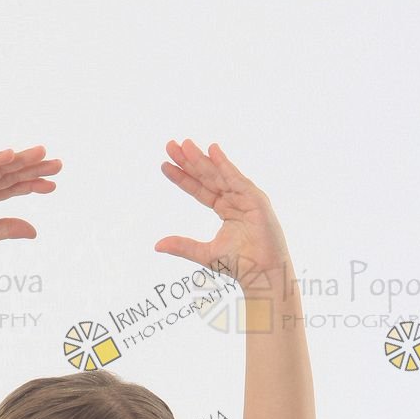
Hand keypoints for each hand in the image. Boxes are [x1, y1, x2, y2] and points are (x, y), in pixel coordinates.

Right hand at [0, 145, 61, 272]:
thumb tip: (34, 230)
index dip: (32, 184)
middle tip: (58, 164)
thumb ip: (8, 229)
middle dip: (33, 168)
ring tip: (43, 154)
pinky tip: (11, 154)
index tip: (53, 185)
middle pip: (9, 173)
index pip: (11, 186)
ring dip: (20, 160)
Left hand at [154, 139, 289, 287]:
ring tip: (185, 144)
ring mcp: (245, 197)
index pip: (199, 189)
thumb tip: (157, 245)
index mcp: (224, 209)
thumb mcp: (205, 253)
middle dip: (189, 162)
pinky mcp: (255, 199)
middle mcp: (234, 199)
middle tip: (170, 145)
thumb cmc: (241, 265)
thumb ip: (183, 246)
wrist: (262, 274)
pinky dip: (225, 165)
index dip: (182, 177)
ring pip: (219, 175)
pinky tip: (212, 151)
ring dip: (202, 159)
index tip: (164, 165)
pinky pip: (237, 179)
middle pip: (207, 177)